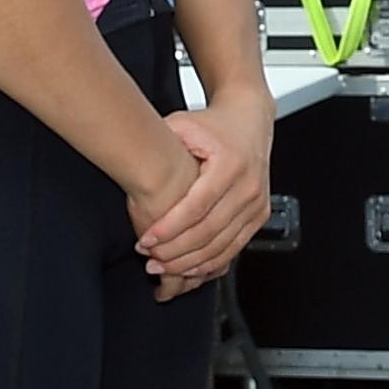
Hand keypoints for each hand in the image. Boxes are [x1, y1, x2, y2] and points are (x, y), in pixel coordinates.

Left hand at [137, 106, 272, 299]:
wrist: (248, 120)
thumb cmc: (213, 124)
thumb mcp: (183, 125)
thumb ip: (159, 144)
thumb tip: (128, 163)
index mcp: (230, 163)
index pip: (196, 207)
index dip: (169, 228)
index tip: (146, 241)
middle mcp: (248, 185)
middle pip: (209, 231)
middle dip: (176, 252)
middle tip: (150, 260)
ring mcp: (257, 202)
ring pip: (223, 245)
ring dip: (191, 262)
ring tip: (163, 267)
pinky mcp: (260, 214)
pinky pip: (236, 247)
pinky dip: (211, 262)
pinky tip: (189, 268)